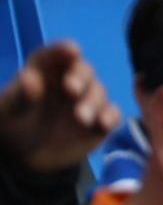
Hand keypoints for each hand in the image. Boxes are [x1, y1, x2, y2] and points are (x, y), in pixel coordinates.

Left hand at [0, 42, 118, 172]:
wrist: (24, 155)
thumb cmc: (15, 122)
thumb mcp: (9, 108)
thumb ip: (20, 94)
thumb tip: (29, 79)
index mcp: (46, 70)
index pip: (56, 54)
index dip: (64, 50)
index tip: (71, 51)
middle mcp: (71, 80)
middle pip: (83, 71)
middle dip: (80, 77)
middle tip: (72, 88)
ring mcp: (87, 100)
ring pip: (98, 93)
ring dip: (92, 102)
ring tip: (80, 117)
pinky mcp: (99, 120)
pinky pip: (111, 115)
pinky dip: (110, 117)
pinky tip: (103, 123)